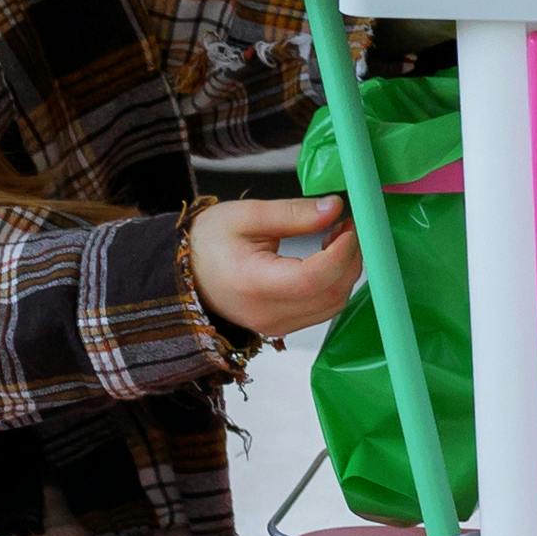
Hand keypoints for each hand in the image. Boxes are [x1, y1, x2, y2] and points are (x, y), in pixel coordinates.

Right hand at [189, 196, 365, 338]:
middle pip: (330, 294)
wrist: (187, 271)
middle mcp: (267, 314)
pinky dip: (334, 284)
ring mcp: (276, 325)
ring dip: (344, 272)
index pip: (312, 278)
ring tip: (336, 239)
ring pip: (333, 305)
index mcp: (253, 284)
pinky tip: (326, 259)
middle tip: (347, 226)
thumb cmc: (209, 242)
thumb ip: (294, 213)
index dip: (340, 253)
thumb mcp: (247, 214)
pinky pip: (322, 310)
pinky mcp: (282, 327)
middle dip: (349, 259)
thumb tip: (335, 209)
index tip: (349, 226)